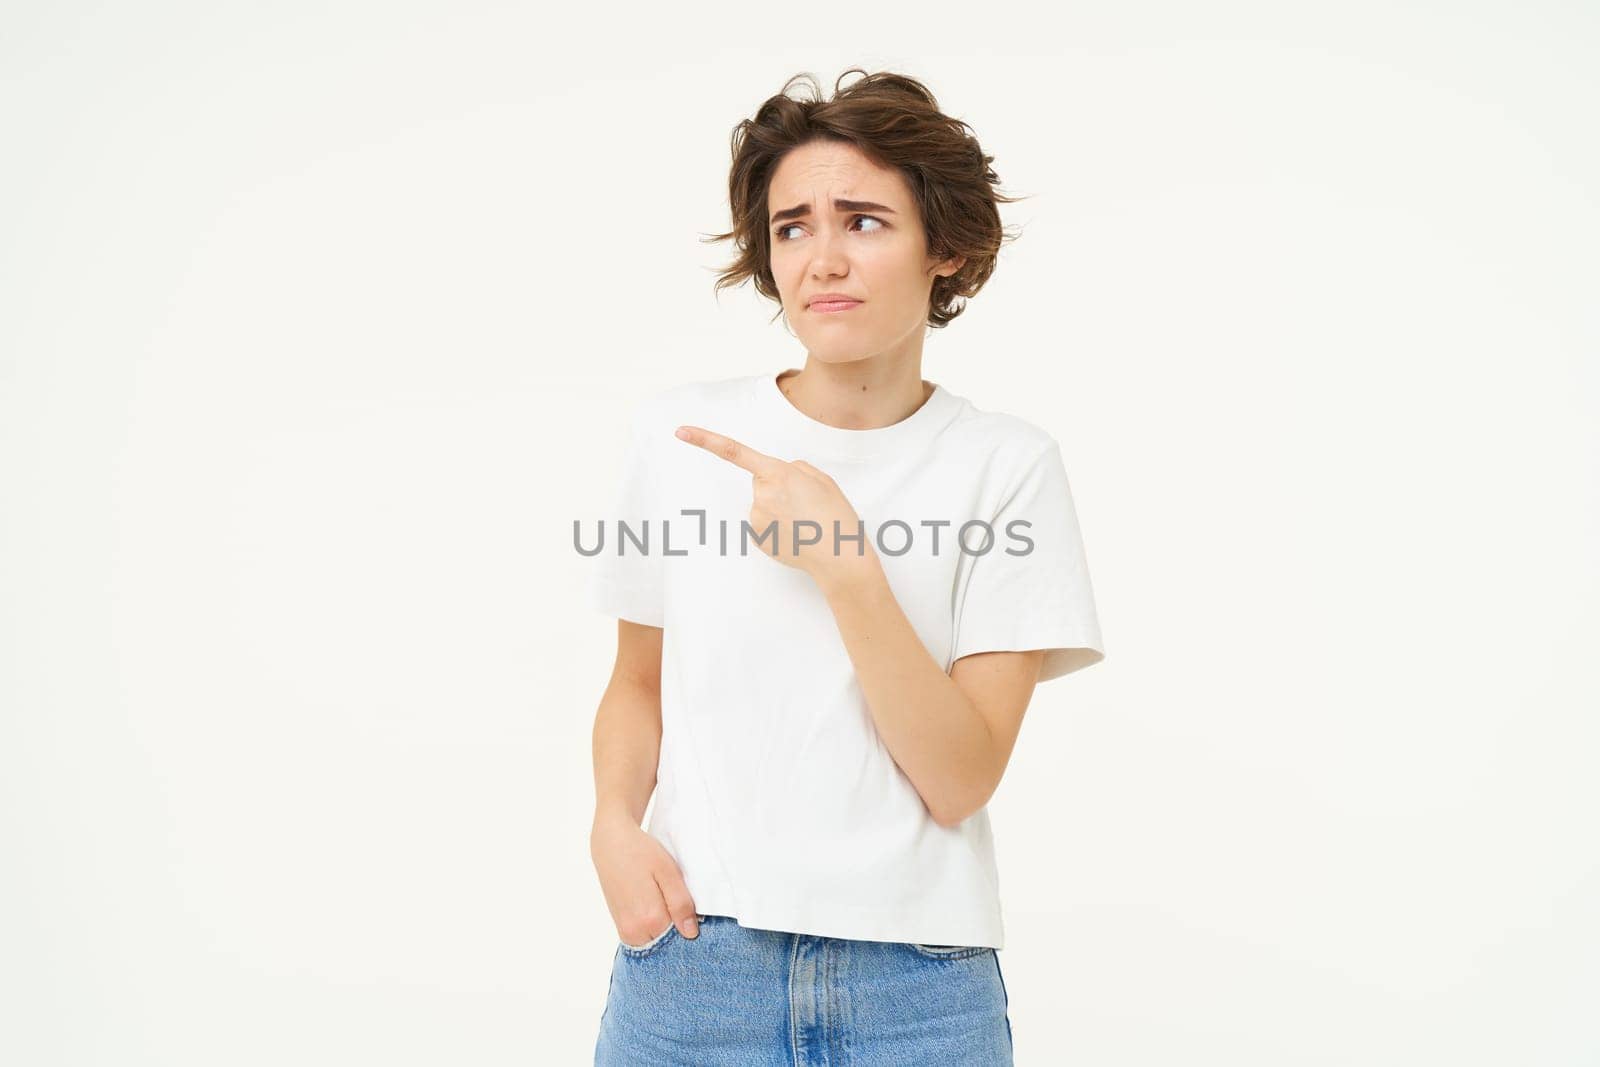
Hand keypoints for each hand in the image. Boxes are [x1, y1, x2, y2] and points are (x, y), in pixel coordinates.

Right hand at [590, 810, 699, 943]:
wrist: (611, 843)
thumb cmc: (642, 853)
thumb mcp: (668, 872)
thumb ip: (680, 904)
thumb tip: (691, 933)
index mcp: (649, 919)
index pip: (681, 940)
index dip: (692, 929)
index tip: (698, 917)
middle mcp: (634, 931)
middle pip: (667, 945)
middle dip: (679, 935)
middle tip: (687, 910)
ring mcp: (625, 931)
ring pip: (656, 943)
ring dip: (667, 932)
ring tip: (672, 906)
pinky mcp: (621, 927)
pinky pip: (645, 939)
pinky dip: (656, 931)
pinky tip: (661, 910)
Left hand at [674, 424, 876, 586]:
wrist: (838, 557)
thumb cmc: (835, 516)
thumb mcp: (822, 479)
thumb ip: (796, 468)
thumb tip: (779, 474)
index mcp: (779, 473)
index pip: (735, 452)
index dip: (705, 440)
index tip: (681, 431)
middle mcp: (761, 495)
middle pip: (761, 480)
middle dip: (778, 486)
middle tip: (805, 502)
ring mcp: (756, 518)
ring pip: (763, 503)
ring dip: (779, 508)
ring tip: (804, 521)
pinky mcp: (756, 538)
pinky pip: (763, 523)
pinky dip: (777, 526)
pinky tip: (796, 533)